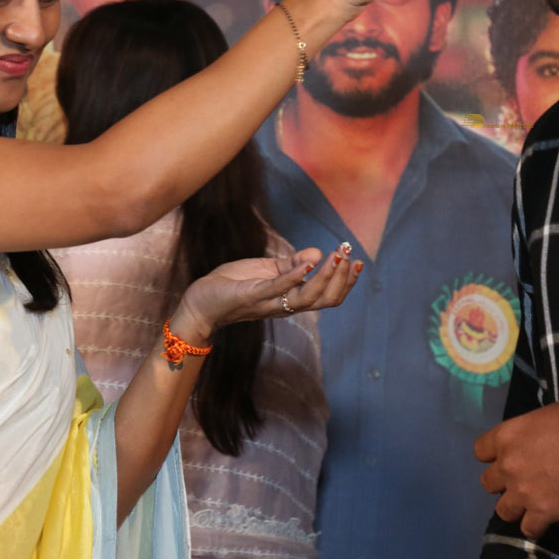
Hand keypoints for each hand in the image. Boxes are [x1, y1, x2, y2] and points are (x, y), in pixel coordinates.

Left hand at [169, 243, 360, 344]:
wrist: (201, 301)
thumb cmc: (234, 285)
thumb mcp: (267, 270)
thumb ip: (292, 264)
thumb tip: (317, 253)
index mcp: (292, 299)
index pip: (328, 296)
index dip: (345, 281)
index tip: (357, 261)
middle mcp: (285, 306)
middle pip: (325, 299)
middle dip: (341, 277)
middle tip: (349, 254)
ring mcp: (270, 302)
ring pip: (307, 297)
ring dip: (325, 276)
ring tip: (336, 256)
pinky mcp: (252, 296)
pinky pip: (278, 288)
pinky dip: (295, 276)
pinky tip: (308, 263)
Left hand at [473, 401, 558, 538]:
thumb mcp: (546, 415)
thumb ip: (527, 431)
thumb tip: (529, 441)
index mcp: (507, 436)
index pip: (479, 451)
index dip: (492, 456)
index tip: (505, 458)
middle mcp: (509, 465)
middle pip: (488, 482)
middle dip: (504, 482)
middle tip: (522, 481)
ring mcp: (524, 491)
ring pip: (503, 510)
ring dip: (516, 507)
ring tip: (531, 503)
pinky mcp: (544, 512)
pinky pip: (528, 529)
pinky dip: (535, 526)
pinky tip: (544, 519)